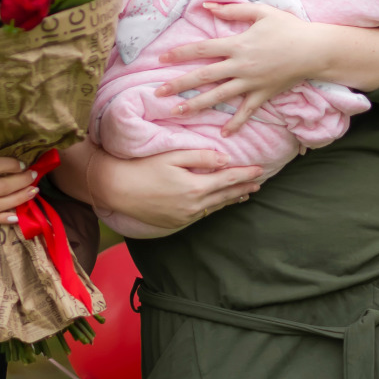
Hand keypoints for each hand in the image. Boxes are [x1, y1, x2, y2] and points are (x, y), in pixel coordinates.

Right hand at [87, 147, 262, 232]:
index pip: (228, 180)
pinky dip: (214, 206)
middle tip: (259, 183)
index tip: (260, 170)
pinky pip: (201, 214)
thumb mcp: (173, 156)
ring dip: (231, 199)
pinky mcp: (175, 223)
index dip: (246, 175)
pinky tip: (218, 203)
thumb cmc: (144, 167)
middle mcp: (193, 205)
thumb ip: (201, 157)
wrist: (118, 189)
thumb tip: (226, 160)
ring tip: (244, 194)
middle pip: (225, 196)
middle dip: (243, 189)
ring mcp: (184, 217)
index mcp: (195, 187)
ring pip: (215, 207)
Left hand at [155, 2, 378, 133]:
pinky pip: (247, 111)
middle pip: (204, 76)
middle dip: (179, 85)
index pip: (202, 50)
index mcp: (238, 44)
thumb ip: (232, 10)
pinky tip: (223, 134)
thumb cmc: (288, 27)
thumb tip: (207, 6)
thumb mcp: (261, 12)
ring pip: (219, 96)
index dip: (181, 54)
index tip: (161, 60)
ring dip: (197, 105)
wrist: (314, 49)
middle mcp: (241, 66)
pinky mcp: (264, 94)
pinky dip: (236, 123)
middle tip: (158, 93)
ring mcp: (252, 82)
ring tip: (177, 113)